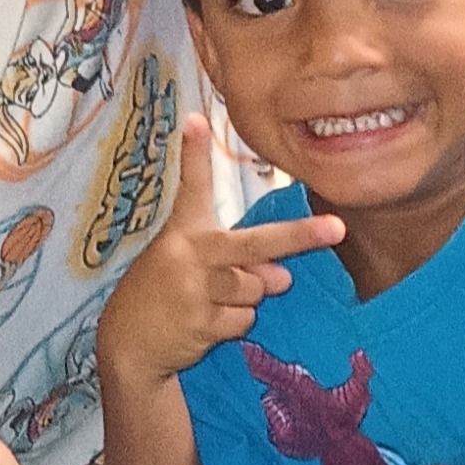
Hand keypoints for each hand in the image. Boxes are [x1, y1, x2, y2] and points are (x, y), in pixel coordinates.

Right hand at [98, 117, 342, 382]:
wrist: (128, 343)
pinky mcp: (200, 322)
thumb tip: (283, 278)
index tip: (195, 120)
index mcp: (183, 232)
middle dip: (298, 236)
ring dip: (246, 297)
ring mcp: (195, 289)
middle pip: (254, 244)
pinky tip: (206, 323)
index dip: (194, 153)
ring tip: (211, 301)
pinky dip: (234, 323)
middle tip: (337, 228)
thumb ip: (240, 263)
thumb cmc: (165, 292)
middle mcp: (189, 254)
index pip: (191, 187)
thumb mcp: (190, 266)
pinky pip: (244, 319)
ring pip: (256, 288)